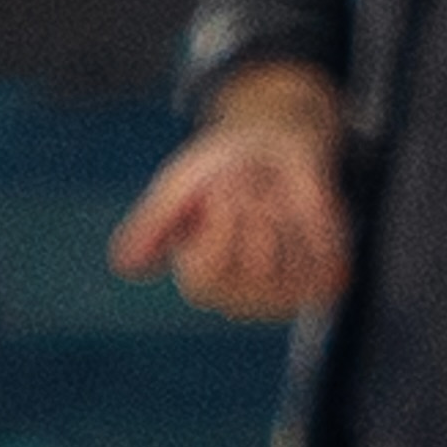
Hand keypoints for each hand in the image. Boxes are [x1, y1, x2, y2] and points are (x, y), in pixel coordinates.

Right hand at [112, 88, 350, 319]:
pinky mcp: (321, 285)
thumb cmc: (222, 166)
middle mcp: (238, 301)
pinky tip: (302, 213)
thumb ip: (154, 225)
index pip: (210, 269)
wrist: (276, 145)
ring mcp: (283, 298)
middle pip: (256, 261)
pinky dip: (317, 222)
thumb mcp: (181, 186)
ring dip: (285, 210)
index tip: (223, 186)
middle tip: (251, 187)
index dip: (222, 215)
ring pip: (291, 257)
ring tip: (274, 197)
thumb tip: (123, 268)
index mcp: (198, 281)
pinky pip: (323, 257)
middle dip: (255, 206)